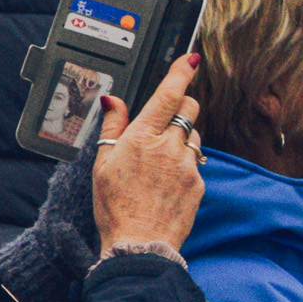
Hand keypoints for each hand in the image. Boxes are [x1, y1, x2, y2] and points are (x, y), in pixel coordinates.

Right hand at [92, 52, 206, 253]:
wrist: (140, 243)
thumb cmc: (115, 206)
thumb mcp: (103, 164)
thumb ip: (113, 128)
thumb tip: (113, 101)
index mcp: (143, 138)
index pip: (168, 94)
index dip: (182, 72)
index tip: (191, 58)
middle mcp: (170, 146)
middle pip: (189, 108)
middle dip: (181, 105)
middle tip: (164, 119)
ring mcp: (188, 164)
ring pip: (194, 135)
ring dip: (182, 137)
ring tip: (159, 161)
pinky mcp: (199, 181)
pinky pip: (196, 161)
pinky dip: (184, 163)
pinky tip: (166, 180)